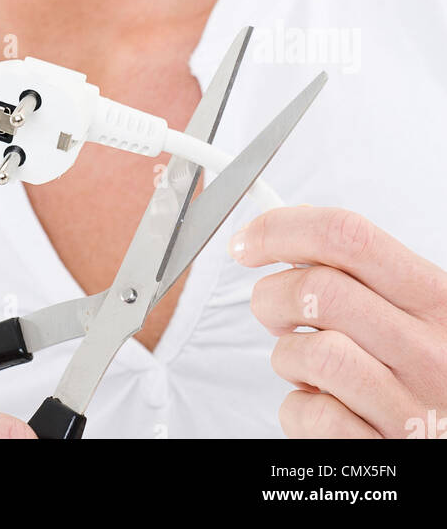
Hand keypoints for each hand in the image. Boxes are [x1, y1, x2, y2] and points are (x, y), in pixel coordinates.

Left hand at [228, 205, 446, 438]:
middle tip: (273, 312)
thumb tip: (295, 223)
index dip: (281, 229)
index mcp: (436, 300)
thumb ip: (367, 270)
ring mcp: (409, 407)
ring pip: (310, 353)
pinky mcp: (385, 451)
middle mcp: (429, 351)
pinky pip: (310, 416)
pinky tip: (321, 406)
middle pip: (319, 290)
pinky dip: (298, 410)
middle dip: (272, 297)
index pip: (348, 236)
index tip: (247, 242)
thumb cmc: (433, 372)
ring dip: (287, 357)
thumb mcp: (421, 310)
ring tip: (305, 366)